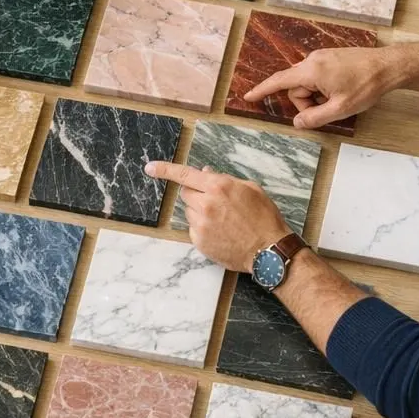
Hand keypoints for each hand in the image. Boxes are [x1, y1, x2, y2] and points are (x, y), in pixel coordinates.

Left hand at [145, 161, 288, 271]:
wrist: (268, 250)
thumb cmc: (263, 217)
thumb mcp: (249, 189)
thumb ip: (224, 179)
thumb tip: (204, 173)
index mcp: (218, 187)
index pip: (184, 175)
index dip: (164, 169)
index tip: (150, 167)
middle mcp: (206, 205)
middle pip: (186, 193)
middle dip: (196, 193)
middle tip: (215, 200)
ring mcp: (201, 225)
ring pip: (190, 211)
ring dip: (200, 211)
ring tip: (224, 219)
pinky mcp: (200, 242)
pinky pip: (194, 228)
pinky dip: (203, 227)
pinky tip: (221, 231)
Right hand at [244, 46, 398, 129]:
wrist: (388, 66)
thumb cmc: (366, 85)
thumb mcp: (340, 108)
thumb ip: (315, 118)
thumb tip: (297, 123)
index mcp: (311, 71)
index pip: (279, 81)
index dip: (262, 90)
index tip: (248, 96)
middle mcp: (312, 60)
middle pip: (296, 87)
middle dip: (307, 102)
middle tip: (329, 109)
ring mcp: (322, 57)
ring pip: (307, 82)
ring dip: (317, 95)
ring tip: (339, 98)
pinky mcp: (330, 57)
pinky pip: (317, 76)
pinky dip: (323, 87)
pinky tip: (341, 90)